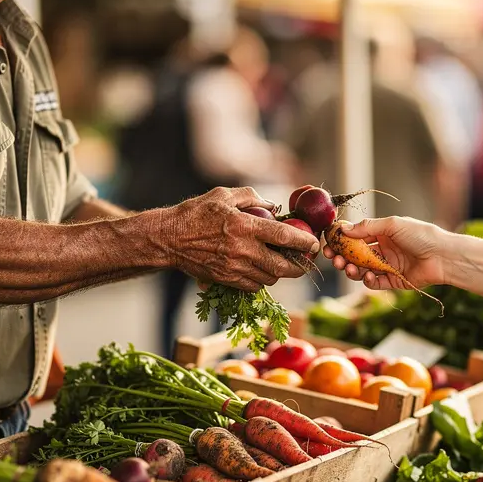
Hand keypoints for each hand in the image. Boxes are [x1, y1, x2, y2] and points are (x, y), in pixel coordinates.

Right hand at [161, 187, 320, 291]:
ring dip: (280, 272)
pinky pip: (253, 286)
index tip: (314, 243)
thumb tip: (274, 207)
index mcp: (244, 226)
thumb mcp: (224, 195)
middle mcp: (242, 250)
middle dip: (299, 266)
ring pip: (269, 278)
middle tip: (305, 260)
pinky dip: (262, 279)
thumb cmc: (195, 213)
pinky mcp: (225, 280)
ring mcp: (233, 268)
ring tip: (283, 263)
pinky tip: (262, 269)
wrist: (168, 239)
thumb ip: (252, 197)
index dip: (304, 242)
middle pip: (282, 266)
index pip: (284, 237)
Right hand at [323, 216, 446, 290]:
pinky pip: (375, 283)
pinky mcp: (393, 281)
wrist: (443, 256)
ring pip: (362, 270)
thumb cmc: (421, 235)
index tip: (329, 243)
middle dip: (342, 257)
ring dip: (351, 269)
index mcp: (382, 234)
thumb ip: (367, 227)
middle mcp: (383, 250)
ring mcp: (387, 266)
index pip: (356, 237)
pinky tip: (368, 276)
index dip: (341, 241)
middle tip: (333, 259)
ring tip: (348, 268)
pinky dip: (368, 281)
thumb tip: (344, 230)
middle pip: (355, 255)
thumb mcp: (392, 225)